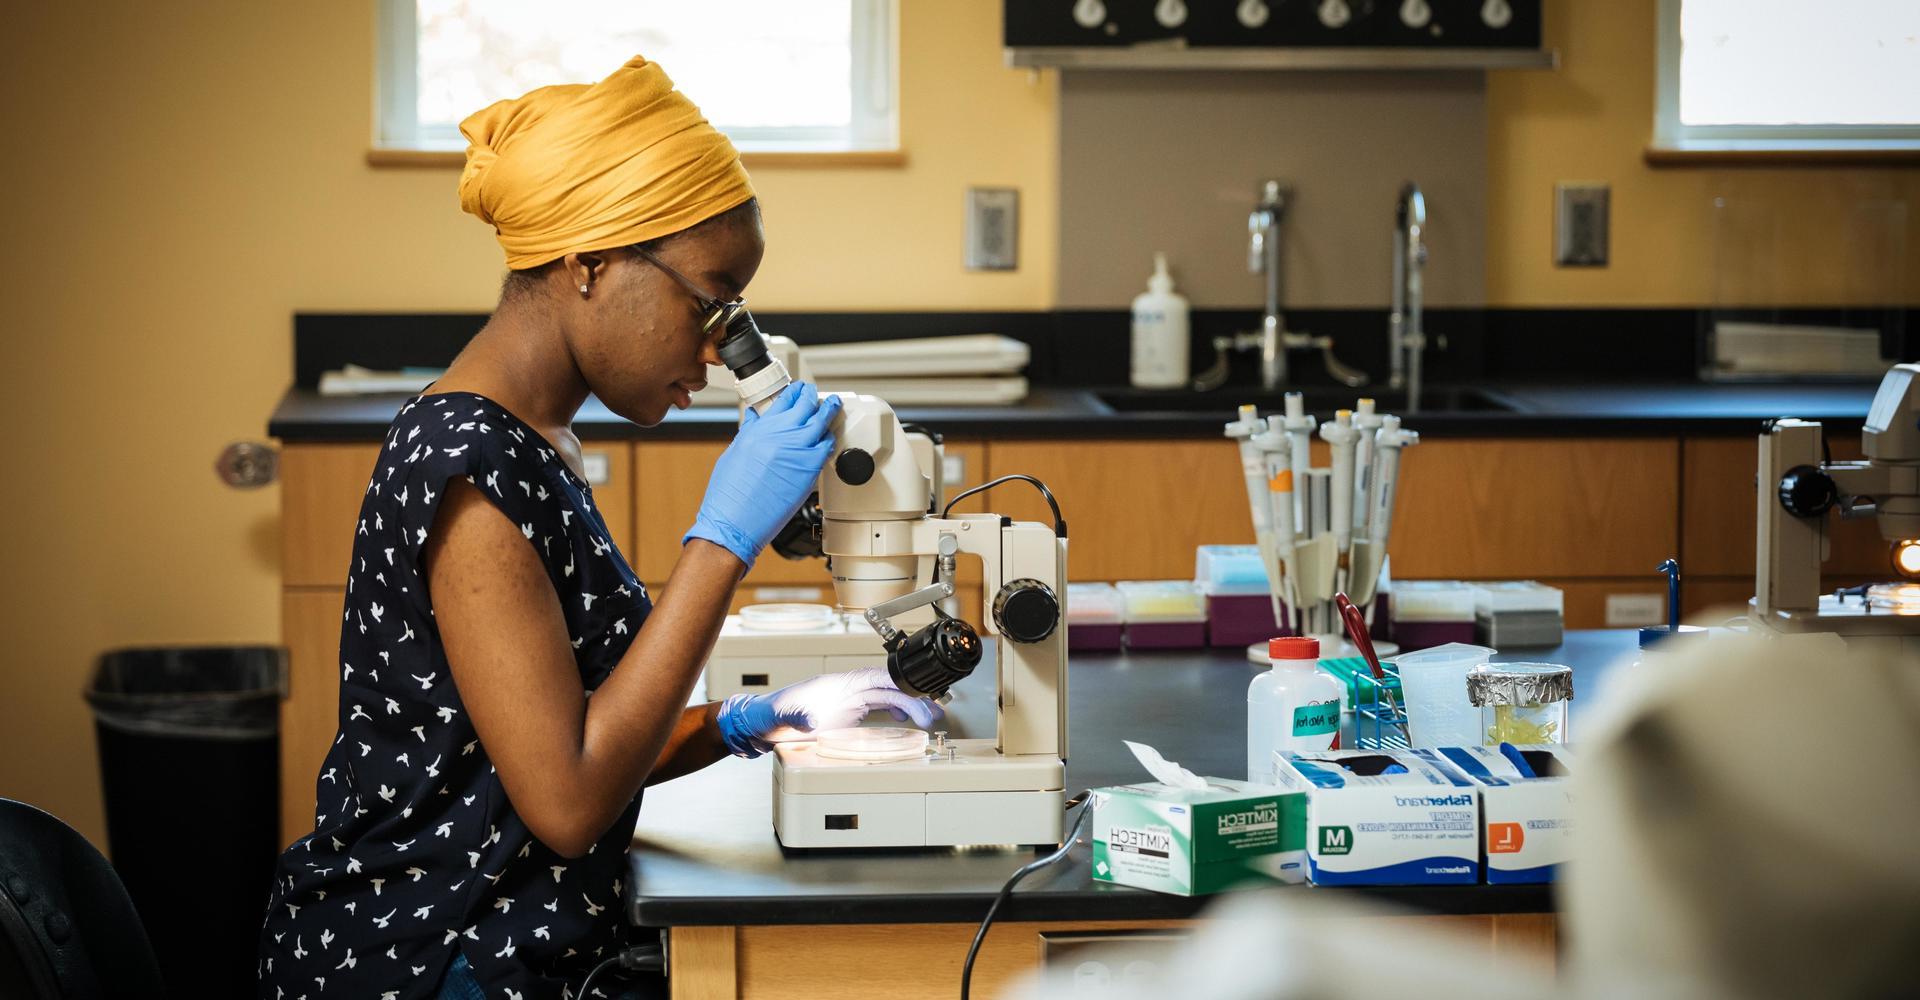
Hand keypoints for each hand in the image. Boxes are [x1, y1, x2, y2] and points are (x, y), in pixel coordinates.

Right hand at [683, 382, 840, 568]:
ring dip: (828, 413)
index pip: (784, 399)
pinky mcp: (809, 470)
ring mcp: (797, 451)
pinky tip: (829, 439)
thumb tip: (758, 419)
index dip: (796, 391)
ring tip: (832, 408)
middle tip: (818, 396)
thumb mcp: (736, 453)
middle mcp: (780, 435)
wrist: (735, 521)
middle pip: (807, 405)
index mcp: (759, 429)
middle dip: (814, 397)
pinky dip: (829, 440)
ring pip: (822, 422)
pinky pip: (827, 447)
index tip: (800, 389)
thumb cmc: (729, 494)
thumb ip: (750, 432)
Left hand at [715, 667, 945, 756]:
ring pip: (887, 697)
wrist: (762, 724)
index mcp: (836, 685)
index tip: (916, 697)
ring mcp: (848, 701)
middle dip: (912, 699)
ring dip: (909, 706)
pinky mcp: (848, 713)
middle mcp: (846, 689)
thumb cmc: (771, 714)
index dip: (897, 686)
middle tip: (932, 716)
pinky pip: (878, 707)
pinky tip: (906, 721)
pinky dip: (896, 711)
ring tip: (930, 718)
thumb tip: (810, 719)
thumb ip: (796, 715)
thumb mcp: (781, 715)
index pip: (874, 678)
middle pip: (887, 688)